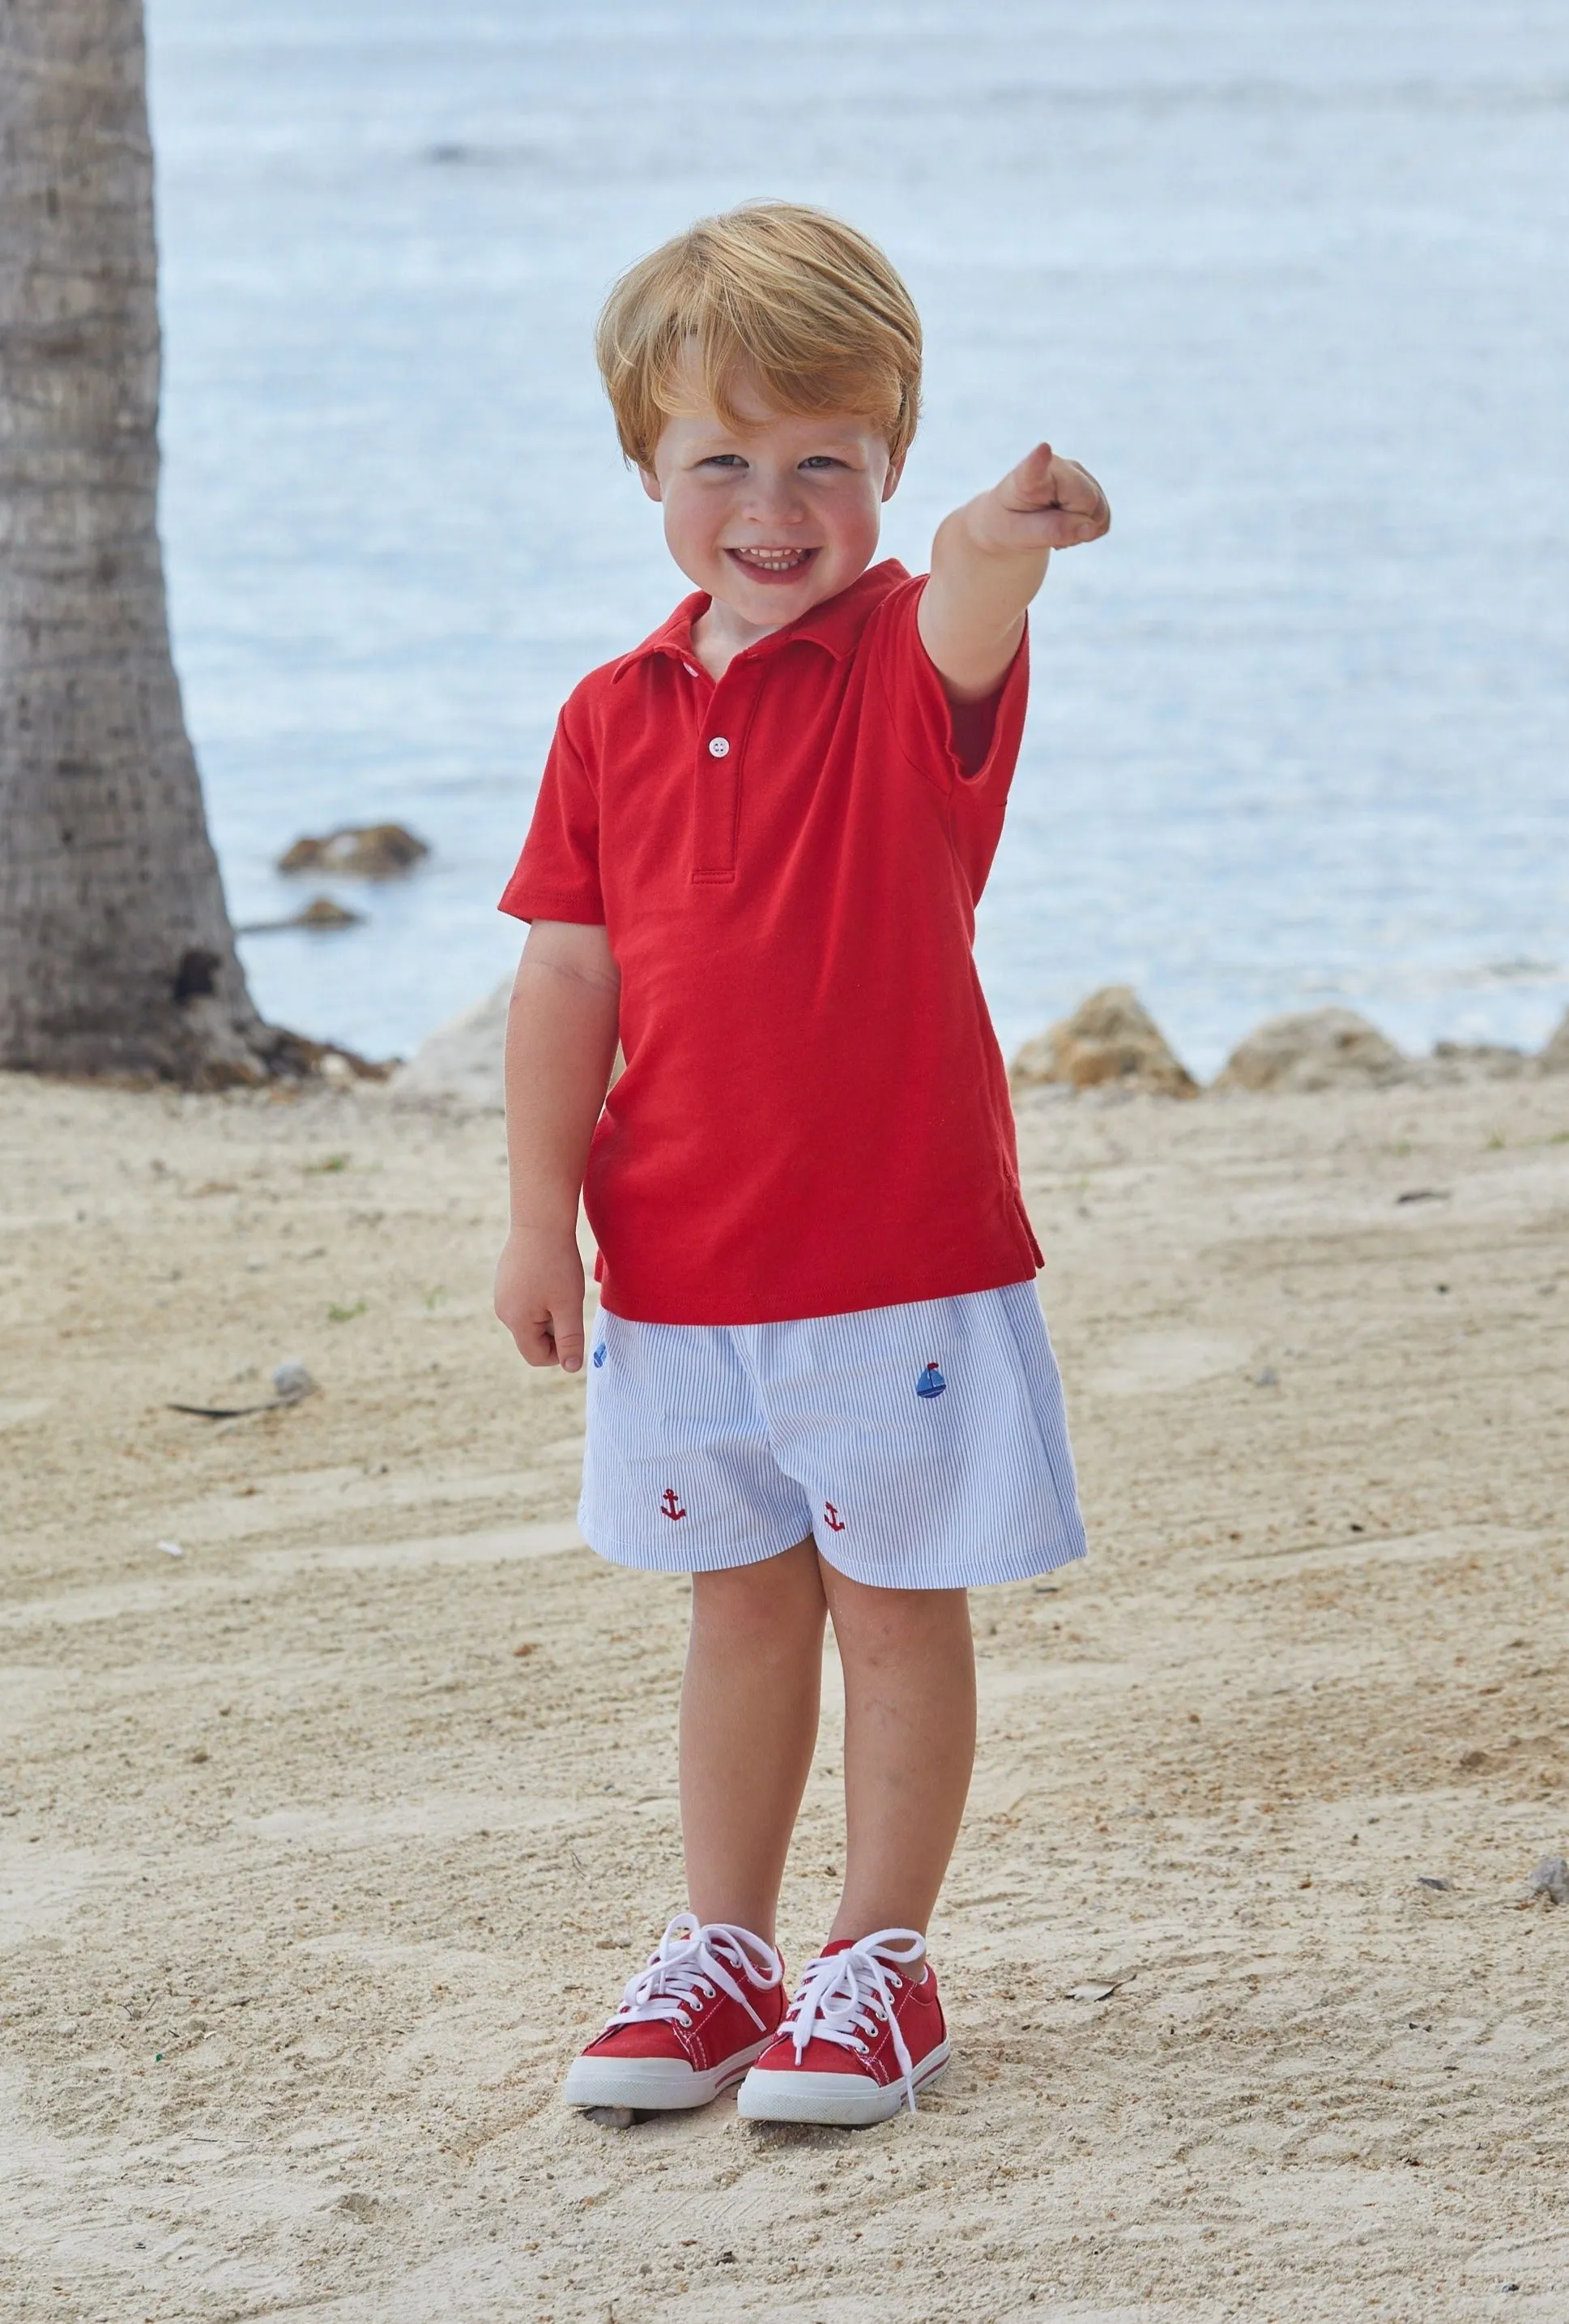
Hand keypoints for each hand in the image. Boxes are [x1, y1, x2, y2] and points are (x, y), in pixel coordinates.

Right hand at [494, 1224, 585, 1370]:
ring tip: (558, 1284)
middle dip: (554, 1328)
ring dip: (549, 1311)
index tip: (574, 1327)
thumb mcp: (569, 1305)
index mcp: (516, 1321)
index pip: (536, 1356)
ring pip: (530, 1319)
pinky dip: (541, 1296)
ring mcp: (501, 1294)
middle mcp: (502, 1311)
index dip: (559, 1351)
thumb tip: (571, 1368)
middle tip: (568, 1300)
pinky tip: (548, 1273)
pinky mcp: (505, 1280)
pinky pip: (525, 1301)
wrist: (540, 1221)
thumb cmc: (556, 1264)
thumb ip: (570, 1339)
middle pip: (532, 1338)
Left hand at [966, 443, 1109, 557]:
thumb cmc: (1010, 524)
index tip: (1043, 450)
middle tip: (1045, 529)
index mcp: (1025, 478)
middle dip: (1074, 524)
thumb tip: (1090, 528)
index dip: (1040, 461)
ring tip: (1054, 526)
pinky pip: (1104, 518)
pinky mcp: (1091, 484)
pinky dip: (1089, 530)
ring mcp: (1077, 472)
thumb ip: (1052, 531)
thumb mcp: (1019, 535)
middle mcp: (1056, 467)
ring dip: (1081, 530)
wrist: (1012, 519)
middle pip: (1087, 500)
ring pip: (1099, 510)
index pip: (1034, 468)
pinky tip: (1068, 525)